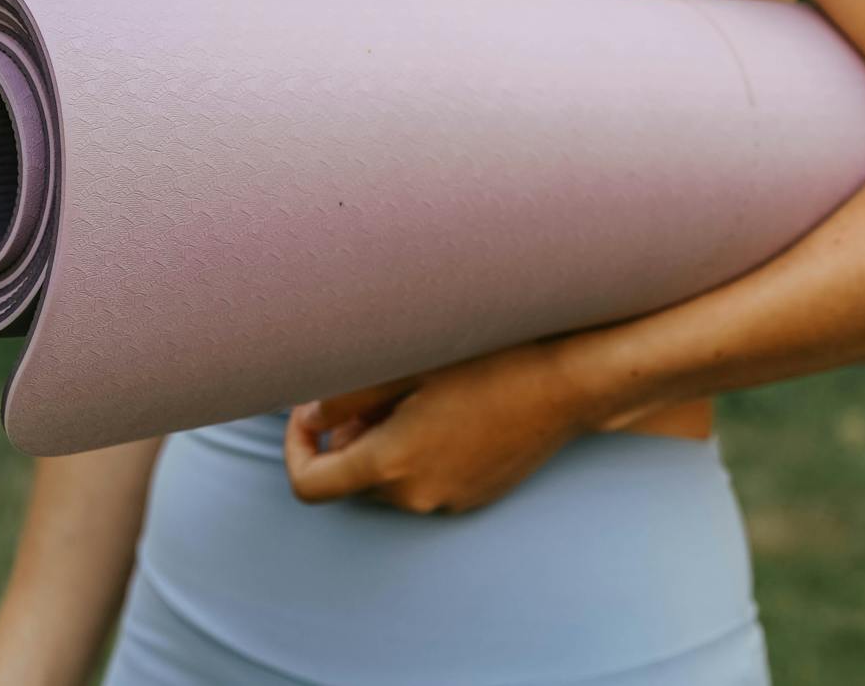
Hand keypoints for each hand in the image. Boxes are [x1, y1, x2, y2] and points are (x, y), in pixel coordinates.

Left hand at [282, 340, 601, 514]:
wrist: (569, 382)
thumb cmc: (492, 361)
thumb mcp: (410, 365)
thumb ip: (349, 397)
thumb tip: (314, 416)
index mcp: (391, 464)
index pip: (309, 485)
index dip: (295, 447)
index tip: (309, 412)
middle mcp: (416, 496)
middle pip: (351, 480)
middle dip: (347, 438)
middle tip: (372, 386)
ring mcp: (448, 502)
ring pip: (389, 480)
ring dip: (384, 445)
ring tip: (415, 392)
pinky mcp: (474, 497)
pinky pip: (426, 482)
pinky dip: (419, 454)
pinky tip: (447, 411)